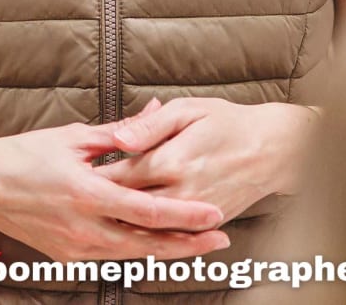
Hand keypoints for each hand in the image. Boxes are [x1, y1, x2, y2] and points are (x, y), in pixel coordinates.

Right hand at [0, 104, 232, 261]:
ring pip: (133, 255)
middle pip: (148, 244)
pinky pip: (112, 256)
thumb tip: (155, 112)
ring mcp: (76, 247)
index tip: (214, 215)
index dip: (186, 216)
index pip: (148, 211)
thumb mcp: (72, 138)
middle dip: (189, 244)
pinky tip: (155, 244)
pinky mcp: (68, 257)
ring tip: (198, 244)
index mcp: (87, 193)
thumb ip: (118, 133)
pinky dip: (137, 250)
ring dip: (166, 251)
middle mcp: (84, 227)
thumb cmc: (24, 156)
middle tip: (221, 240)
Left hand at [94, 98, 315, 223]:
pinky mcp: (205, 225)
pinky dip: (146, 233)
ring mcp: (194, 215)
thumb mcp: (187, 110)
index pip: (119, 176)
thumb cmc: (228, 123)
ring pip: (146, 228)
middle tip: (74, 198)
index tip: (73, 173)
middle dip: (100, 204)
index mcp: (172, 162)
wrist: (273, 149)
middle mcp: (181, 194)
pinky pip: (169, 235)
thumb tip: (118, 138)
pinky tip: (128, 227)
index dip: (93, 177)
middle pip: (127, 207)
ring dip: (119, 223)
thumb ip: (149, 126)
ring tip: (94, 215)